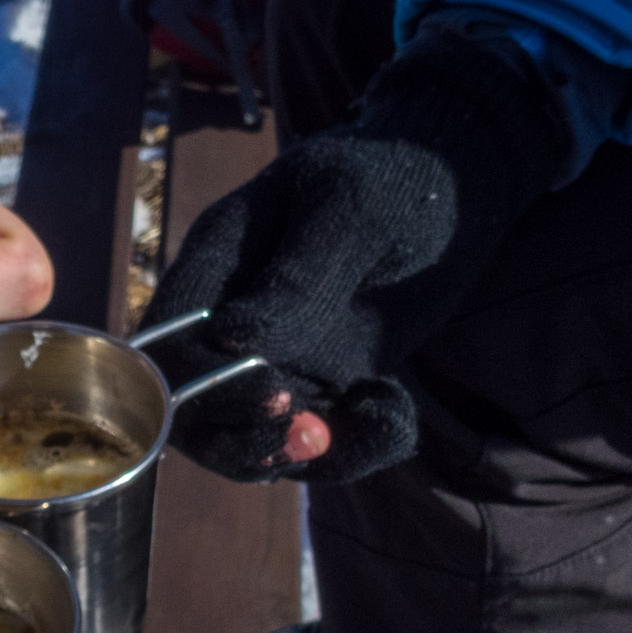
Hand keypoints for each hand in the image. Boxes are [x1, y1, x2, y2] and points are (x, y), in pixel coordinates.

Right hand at [141, 29, 563, 482]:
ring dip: (299, 455)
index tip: (275, 392)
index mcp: (217, 264)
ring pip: (249, 440)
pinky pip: (319, 441)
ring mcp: (276, 356)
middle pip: (192, 410)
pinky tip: (393, 412)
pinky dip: (356, 449)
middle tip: (310, 434)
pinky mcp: (323, 382)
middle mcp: (231, 319)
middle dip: (239, 441)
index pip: (168, 346)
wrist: (463, 184)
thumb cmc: (396, 177)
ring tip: (367, 423)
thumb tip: (233, 337)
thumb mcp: (353, 210)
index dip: (200, 388)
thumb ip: (298, 276)